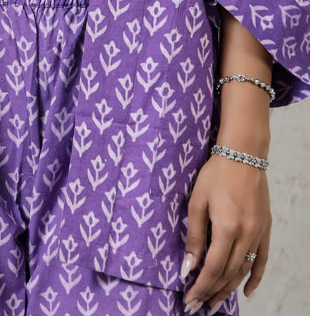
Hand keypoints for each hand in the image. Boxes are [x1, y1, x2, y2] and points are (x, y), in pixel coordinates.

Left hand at [181, 153, 270, 313]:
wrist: (243, 154)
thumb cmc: (215, 175)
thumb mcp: (197, 202)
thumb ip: (194, 237)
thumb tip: (188, 267)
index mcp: (227, 228)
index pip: (213, 267)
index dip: (201, 286)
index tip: (189, 299)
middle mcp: (246, 234)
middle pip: (229, 273)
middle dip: (213, 291)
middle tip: (199, 306)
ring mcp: (259, 232)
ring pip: (245, 269)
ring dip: (230, 288)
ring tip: (216, 301)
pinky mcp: (266, 227)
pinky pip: (262, 258)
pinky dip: (255, 277)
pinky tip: (247, 291)